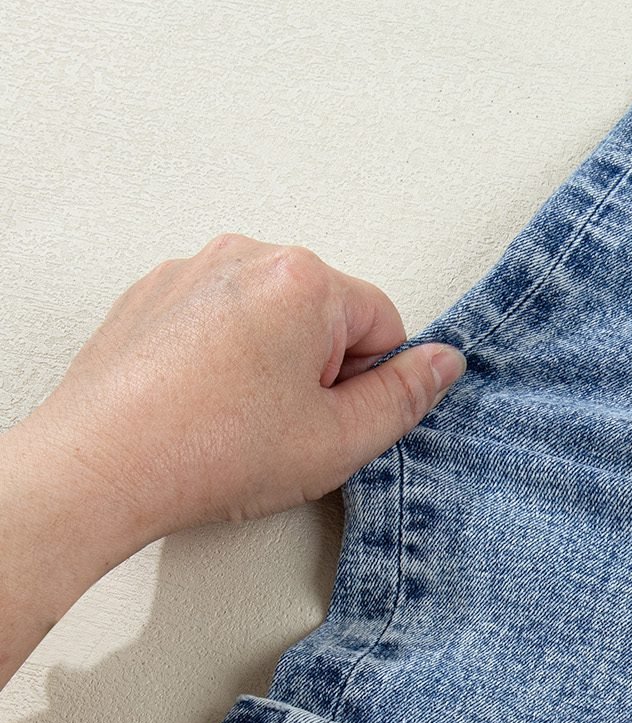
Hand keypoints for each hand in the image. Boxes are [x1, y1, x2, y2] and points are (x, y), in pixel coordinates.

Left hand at [2, 233, 464, 577]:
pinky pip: (215, 318)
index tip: (331, 421)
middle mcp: (248, 256)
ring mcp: (192, 271)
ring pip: (267, 315)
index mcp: (306, 280)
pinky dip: (216, 357)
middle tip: (281, 427)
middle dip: (316, 367)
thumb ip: (406, 397)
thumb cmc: (208, 451)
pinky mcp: (150, 295)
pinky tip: (198, 406)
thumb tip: (441, 364)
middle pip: (323, 313)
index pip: (384, 323)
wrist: (99, 466)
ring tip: (233, 420)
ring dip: (266, 360)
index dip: (370, 383)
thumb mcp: (338, 441)